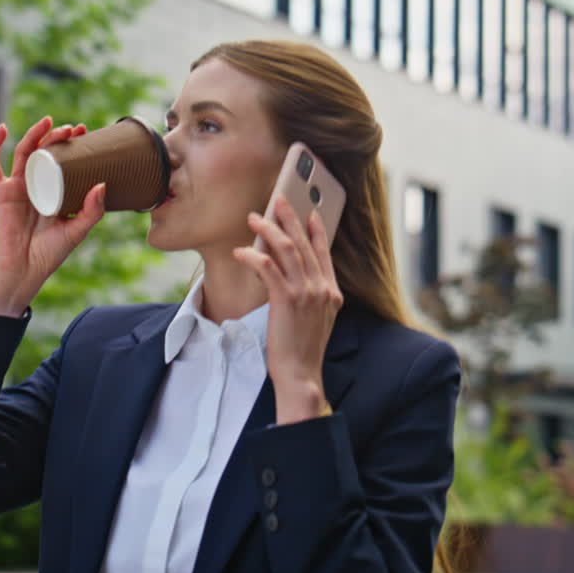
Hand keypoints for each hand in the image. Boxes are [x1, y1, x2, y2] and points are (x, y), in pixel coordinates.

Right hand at [0, 117, 107, 316]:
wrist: (24, 268)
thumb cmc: (51, 253)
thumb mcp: (77, 230)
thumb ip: (92, 211)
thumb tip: (102, 184)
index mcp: (54, 191)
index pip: (64, 160)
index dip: (72, 144)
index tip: (85, 132)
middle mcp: (36, 185)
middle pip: (45, 152)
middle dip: (57, 136)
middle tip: (72, 128)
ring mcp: (17, 187)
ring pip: (23, 152)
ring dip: (34, 133)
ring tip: (48, 122)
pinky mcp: (0, 192)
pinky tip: (1, 130)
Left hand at [233, 198, 342, 423]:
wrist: (301, 372)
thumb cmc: (303, 349)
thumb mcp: (317, 319)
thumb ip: (313, 297)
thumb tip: (298, 278)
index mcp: (332, 292)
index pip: (325, 253)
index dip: (317, 231)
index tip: (311, 213)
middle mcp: (322, 288)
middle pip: (305, 244)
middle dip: (290, 218)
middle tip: (277, 200)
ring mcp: (306, 293)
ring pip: (287, 250)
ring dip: (269, 230)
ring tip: (254, 218)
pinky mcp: (286, 300)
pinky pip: (268, 268)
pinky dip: (254, 256)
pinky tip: (241, 251)